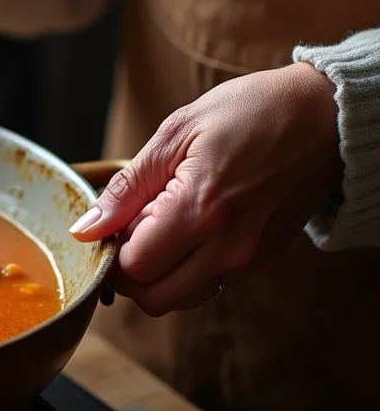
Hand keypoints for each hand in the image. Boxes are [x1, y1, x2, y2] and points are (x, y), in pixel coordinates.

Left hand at [70, 62, 342, 315]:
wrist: (325, 114)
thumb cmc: (250, 112)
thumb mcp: (176, 133)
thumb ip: (126, 189)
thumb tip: (86, 228)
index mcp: (202, 210)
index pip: (134, 268)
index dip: (113, 251)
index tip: (116, 222)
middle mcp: (231, 246)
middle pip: (154, 298)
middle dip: (130, 273)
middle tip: (133, 229)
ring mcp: (252, 259)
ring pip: (182, 297)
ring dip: (160, 273)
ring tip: (166, 224)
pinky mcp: (265, 260)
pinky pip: (211, 282)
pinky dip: (190, 266)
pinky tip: (194, 225)